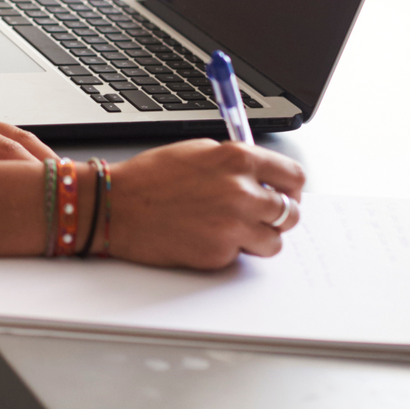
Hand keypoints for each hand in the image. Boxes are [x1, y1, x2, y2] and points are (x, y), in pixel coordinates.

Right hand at [106, 138, 304, 268]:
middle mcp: (242, 192)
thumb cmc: (150, 178)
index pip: (293, 176)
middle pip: (291, 212)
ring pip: (274, 241)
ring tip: (231, 228)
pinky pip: (242, 256)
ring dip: (258, 237)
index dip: (290, 187)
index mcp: (238, 160)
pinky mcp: (221, 254)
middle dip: (277, 215)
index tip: (284, 192)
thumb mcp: (197, 152)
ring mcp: (233, 226)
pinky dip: (229, 250)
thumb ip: (234, 162)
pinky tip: (206, 236)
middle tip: (258, 215)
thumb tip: (261, 175)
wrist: (116, 205)